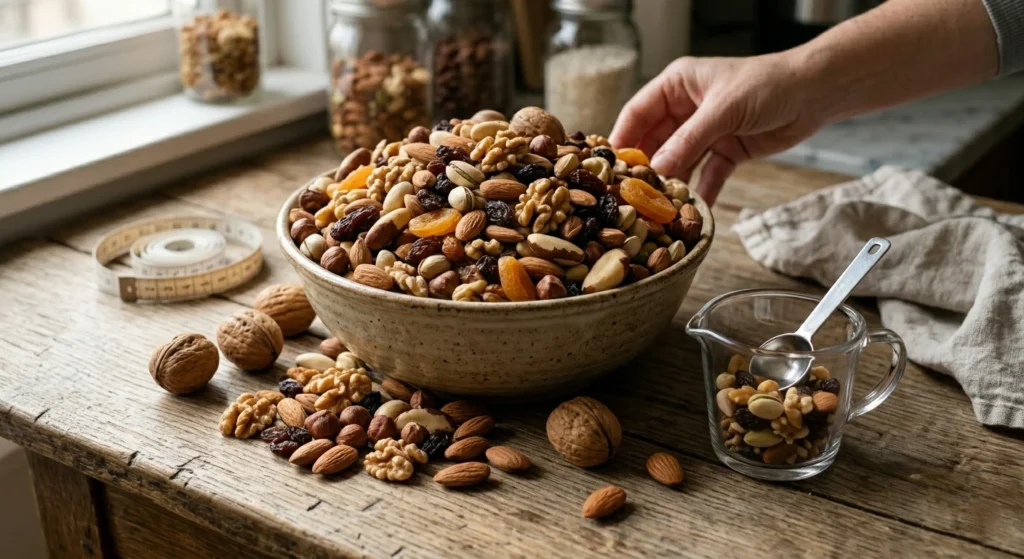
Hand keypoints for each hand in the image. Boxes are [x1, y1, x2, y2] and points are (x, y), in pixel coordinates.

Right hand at [610, 53, 825, 205]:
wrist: (815, 93)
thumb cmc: (768, 84)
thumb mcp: (723, 109)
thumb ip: (688, 140)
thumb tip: (658, 169)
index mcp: (677, 85)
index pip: (638, 113)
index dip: (622, 138)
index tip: (608, 167)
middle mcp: (686, 108)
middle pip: (655, 141)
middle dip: (645, 168)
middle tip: (629, 194)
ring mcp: (705, 132)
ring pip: (679, 162)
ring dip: (672, 184)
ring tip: (657, 207)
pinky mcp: (726, 151)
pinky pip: (707, 175)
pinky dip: (700, 192)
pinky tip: (691, 212)